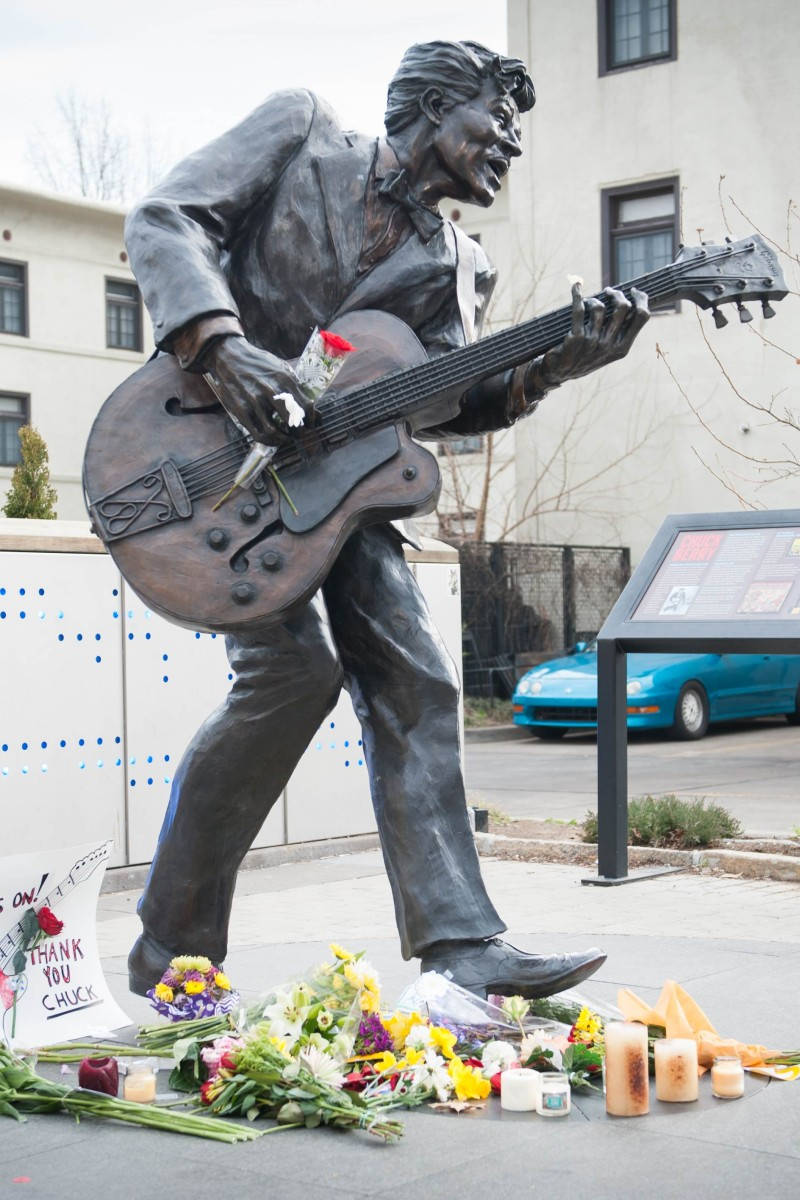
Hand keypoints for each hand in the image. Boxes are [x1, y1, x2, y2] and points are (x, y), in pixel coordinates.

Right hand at [206, 336, 312, 443]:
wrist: (230, 356)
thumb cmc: (258, 363)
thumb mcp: (280, 368)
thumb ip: (294, 386)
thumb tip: (310, 406)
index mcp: (284, 379)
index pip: (306, 406)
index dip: (313, 420)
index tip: (313, 425)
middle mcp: (271, 391)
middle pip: (293, 421)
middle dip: (299, 432)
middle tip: (299, 433)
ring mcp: (255, 402)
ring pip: (275, 432)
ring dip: (284, 439)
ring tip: (286, 438)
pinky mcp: (241, 410)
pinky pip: (258, 434)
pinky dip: (269, 441)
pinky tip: (273, 439)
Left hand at [527, 283, 649, 395]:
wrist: (558, 373)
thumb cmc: (584, 358)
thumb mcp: (606, 351)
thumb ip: (618, 333)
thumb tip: (628, 303)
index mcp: (621, 348)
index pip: (641, 317)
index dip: (641, 299)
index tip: (634, 290)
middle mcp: (609, 345)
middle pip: (623, 307)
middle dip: (617, 294)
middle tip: (609, 292)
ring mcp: (593, 342)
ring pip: (600, 307)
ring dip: (594, 299)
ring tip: (588, 301)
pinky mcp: (576, 338)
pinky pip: (579, 310)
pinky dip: (577, 295)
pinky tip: (576, 287)